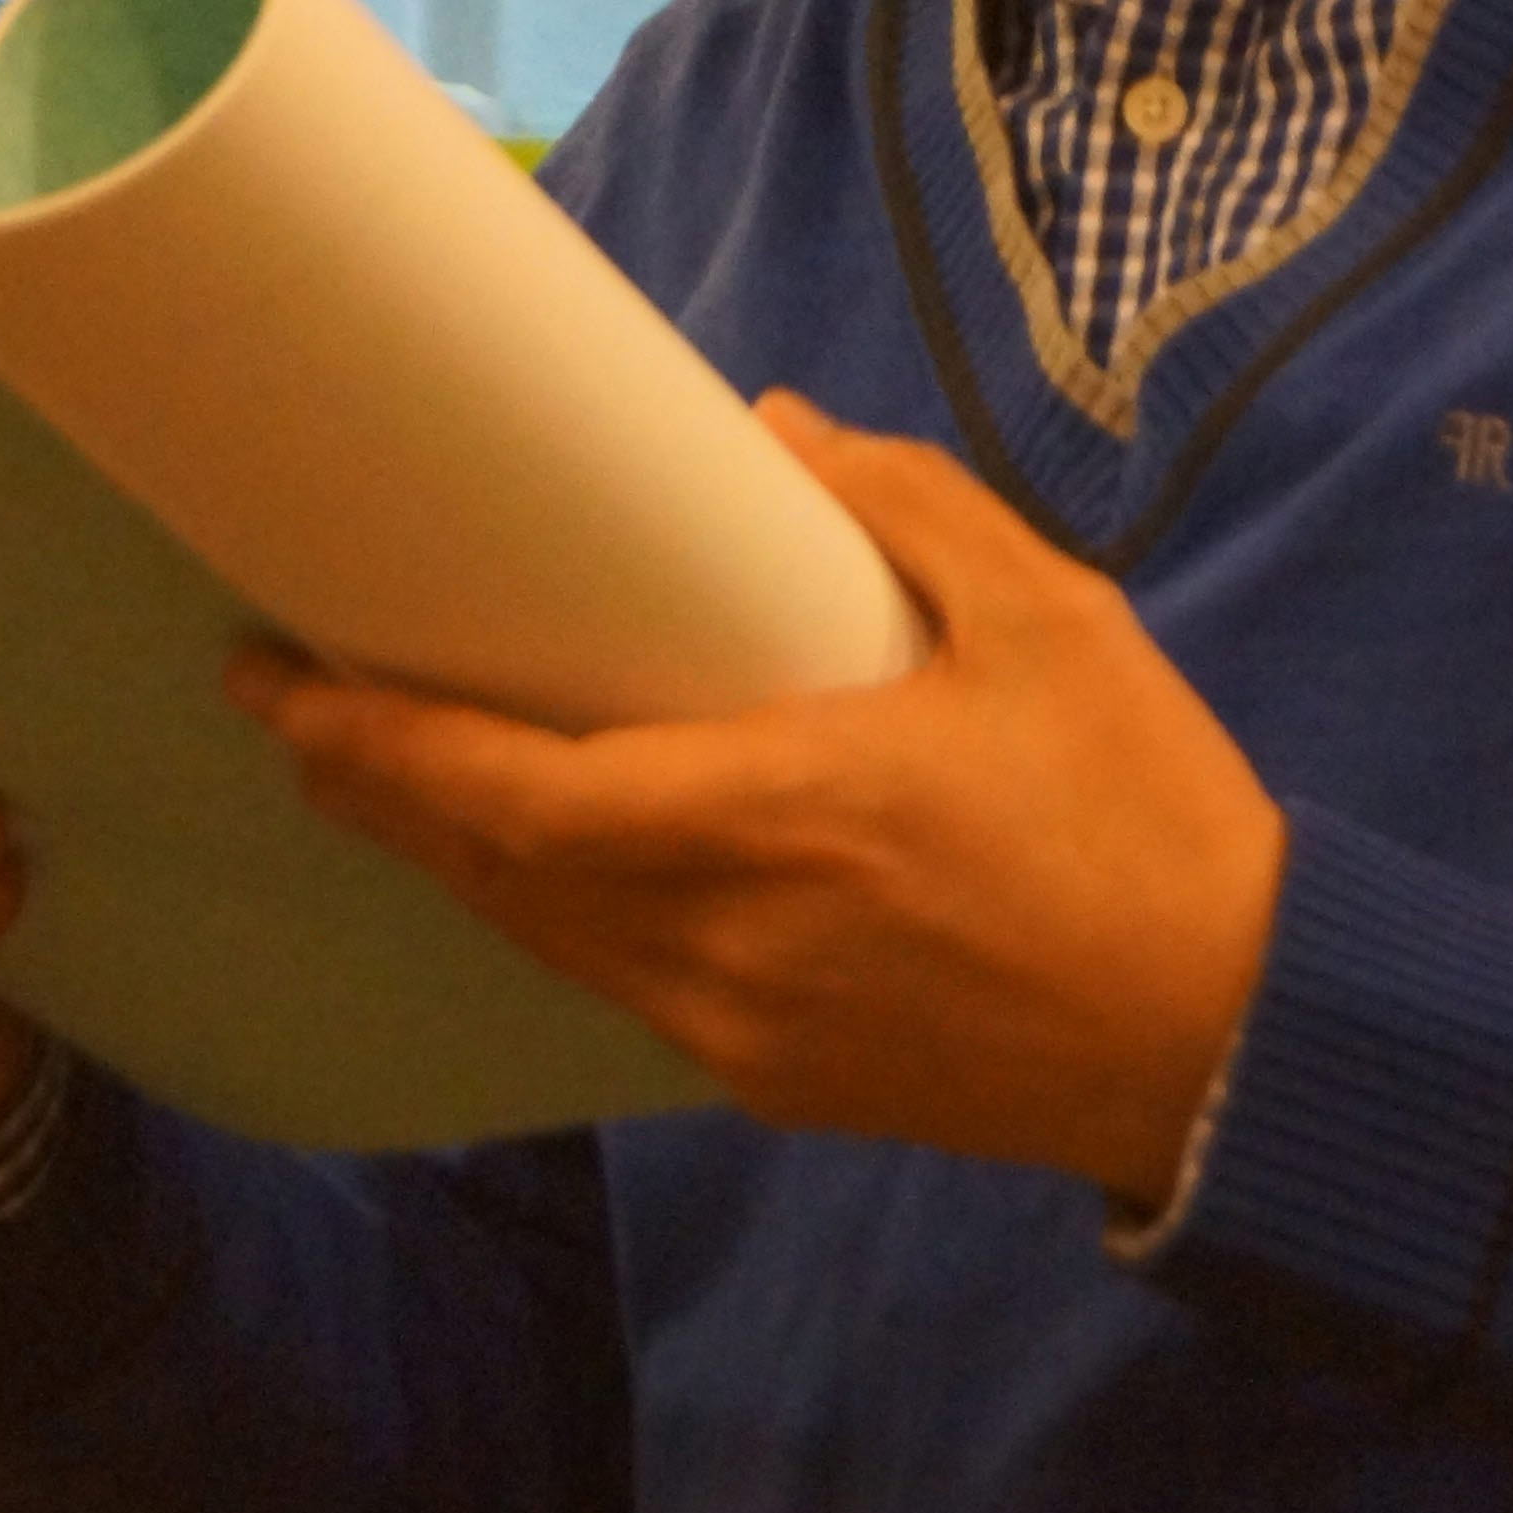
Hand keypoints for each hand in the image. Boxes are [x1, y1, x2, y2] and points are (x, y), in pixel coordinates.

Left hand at [231, 397, 1286, 1202]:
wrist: (1231, 1043)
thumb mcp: (1055, 622)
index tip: (280, 675)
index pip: (510, 793)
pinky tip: (545, 860)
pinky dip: (550, 912)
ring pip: (542, 939)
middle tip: (298, 700)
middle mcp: (725, 939)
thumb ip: (910, 510)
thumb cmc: (1147, 818)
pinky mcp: (774, 1081)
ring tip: (388, 771)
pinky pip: (618, 985)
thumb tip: (776, 431)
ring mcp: (741, 1027)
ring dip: (451, 855)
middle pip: (489, 871)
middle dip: (375, 789)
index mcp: (780, 812)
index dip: (372, 744)